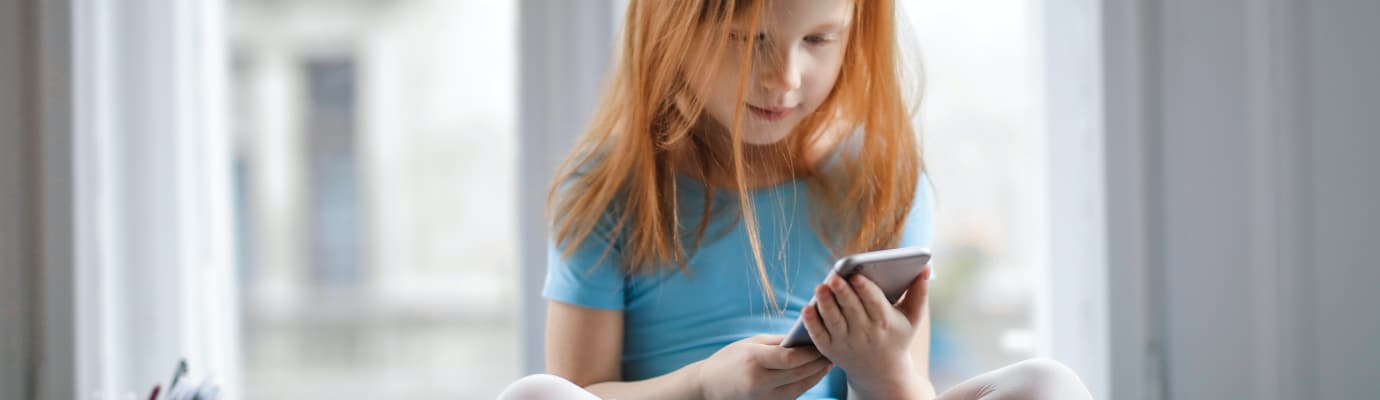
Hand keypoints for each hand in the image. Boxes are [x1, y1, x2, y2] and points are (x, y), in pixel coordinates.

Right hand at [692, 334, 834, 399]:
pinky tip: (814, 374)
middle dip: (818, 363)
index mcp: (753, 360)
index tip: (821, 342)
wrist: (708, 386)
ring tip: (827, 362)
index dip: (809, 352)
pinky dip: (806, 384)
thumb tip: (805, 338)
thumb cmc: (730, 359)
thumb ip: (778, 342)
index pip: (790, 358)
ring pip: (800, 387)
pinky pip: (793, 395)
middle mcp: (759, 382)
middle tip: (832, 351)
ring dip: (816, 375)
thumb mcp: (750, 343)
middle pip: (798, 373)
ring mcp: (763, 398)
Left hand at [801, 266, 932, 397]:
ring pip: (834, 321)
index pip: (874, 303)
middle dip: (843, 294)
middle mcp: (865, 333)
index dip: (865, 290)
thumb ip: (919, 292)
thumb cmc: (896, 336)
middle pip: (852, 311)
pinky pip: (819, 336)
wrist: (881, 371)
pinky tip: (807, 308)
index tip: (858, 275)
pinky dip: (812, 323)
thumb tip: (926, 267)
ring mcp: (846, 343)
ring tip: (820, 287)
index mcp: (885, 322)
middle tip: (835, 277)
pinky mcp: (830, 350)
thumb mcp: (912, 318)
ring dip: (825, 305)